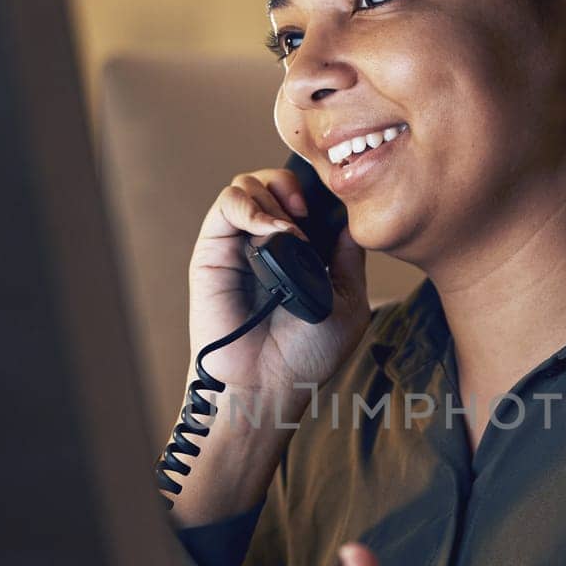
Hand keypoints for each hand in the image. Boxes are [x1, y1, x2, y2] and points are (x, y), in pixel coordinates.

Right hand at [186, 167, 370, 400]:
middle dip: (291, 184)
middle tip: (306, 212)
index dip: (314, 191)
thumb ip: (349, 259)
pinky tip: (271, 229)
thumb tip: (352, 221)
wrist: (267, 383)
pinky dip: (249, 205)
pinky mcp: (213, 251)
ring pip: (247, 185)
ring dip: (272, 194)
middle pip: (273, 182)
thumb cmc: (306, 355)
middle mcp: (267, 243)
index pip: (302, 199)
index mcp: (299, 253)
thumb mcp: (347, 302)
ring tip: (290, 227)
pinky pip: (226, 204)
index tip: (329, 206)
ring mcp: (238, 245)